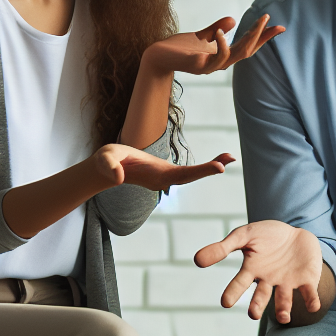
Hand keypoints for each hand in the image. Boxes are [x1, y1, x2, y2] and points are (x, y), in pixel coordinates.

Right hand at [91, 143, 233, 192]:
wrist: (106, 169)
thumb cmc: (106, 163)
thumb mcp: (105, 160)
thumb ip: (110, 167)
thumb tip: (118, 178)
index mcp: (155, 176)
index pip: (181, 174)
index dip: (200, 171)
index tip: (219, 167)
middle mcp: (163, 179)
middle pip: (191, 175)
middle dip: (210, 168)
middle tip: (230, 158)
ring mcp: (165, 177)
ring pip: (192, 173)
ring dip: (211, 165)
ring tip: (230, 156)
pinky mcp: (165, 173)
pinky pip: (188, 170)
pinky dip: (203, 165)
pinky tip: (219, 159)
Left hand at [144, 14, 284, 76]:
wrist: (157, 57)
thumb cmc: (178, 49)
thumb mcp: (201, 35)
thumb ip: (217, 29)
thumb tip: (233, 19)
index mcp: (223, 55)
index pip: (248, 46)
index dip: (263, 37)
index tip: (280, 27)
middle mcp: (220, 63)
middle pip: (247, 50)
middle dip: (260, 36)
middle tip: (269, 19)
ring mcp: (210, 66)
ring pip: (236, 55)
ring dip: (247, 39)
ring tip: (256, 23)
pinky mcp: (197, 65)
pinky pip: (214, 58)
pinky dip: (221, 45)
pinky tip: (221, 33)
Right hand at [194, 221, 322, 323]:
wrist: (296, 234)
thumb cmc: (267, 235)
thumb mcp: (245, 235)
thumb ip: (223, 247)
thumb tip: (197, 260)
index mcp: (253, 270)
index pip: (239, 284)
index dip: (233, 292)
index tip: (225, 302)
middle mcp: (269, 281)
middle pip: (261, 297)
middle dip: (257, 306)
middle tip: (253, 314)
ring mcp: (287, 282)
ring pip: (284, 300)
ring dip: (284, 309)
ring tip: (283, 317)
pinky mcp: (307, 281)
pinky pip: (309, 294)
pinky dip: (311, 301)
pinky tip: (313, 306)